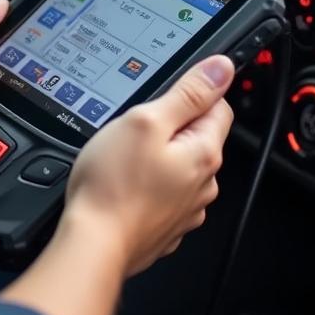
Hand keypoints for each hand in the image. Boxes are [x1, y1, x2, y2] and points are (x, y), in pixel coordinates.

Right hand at [63, 55, 234, 276]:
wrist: (93, 245)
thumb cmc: (113, 186)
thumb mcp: (146, 121)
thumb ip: (188, 94)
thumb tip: (222, 69)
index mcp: (204, 153)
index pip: (220, 107)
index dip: (192, 94)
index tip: (165, 97)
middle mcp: (204, 185)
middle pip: (198, 138)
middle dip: (171, 128)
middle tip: (135, 131)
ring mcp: (186, 209)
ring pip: (179, 167)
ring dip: (158, 159)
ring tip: (124, 160)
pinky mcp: (166, 227)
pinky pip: (164, 194)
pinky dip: (148, 187)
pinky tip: (124, 185)